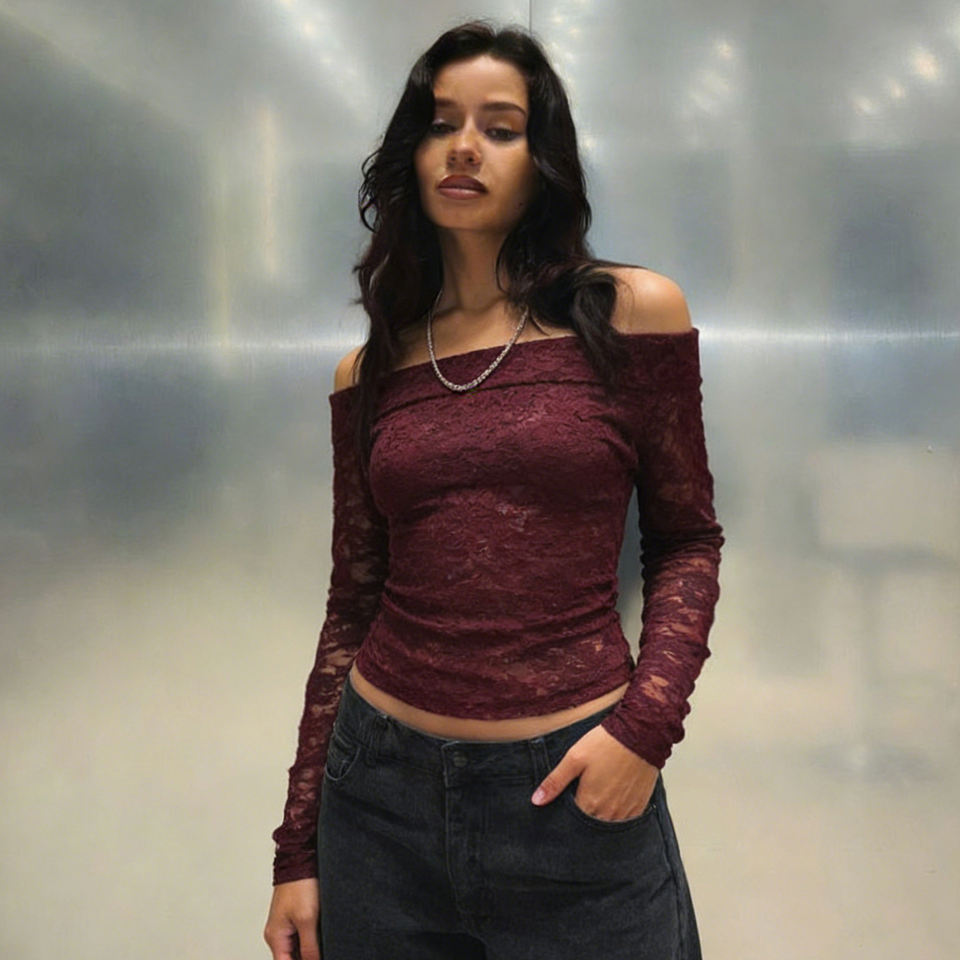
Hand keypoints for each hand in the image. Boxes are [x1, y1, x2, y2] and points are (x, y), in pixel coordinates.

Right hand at [263, 878, 321, 959]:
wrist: (299, 860)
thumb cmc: (299, 884)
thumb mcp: (307, 920)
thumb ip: (309, 947)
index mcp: (275, 937)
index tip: (317, 959)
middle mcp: (276, 933)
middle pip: (289, 958)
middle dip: (306, 958)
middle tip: (320, 951)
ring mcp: (283, 925)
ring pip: (295, 949)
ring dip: (308, 950)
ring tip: (321, 943)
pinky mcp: (291, 917)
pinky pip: (299, 937)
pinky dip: (308, 940)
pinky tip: (319, 935)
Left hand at [531, 723, 658, 820]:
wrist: (639, 734)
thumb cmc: (605, 744)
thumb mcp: (574, 758)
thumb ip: (555, 782)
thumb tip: (536, 801)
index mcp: (590, 803)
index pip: (573, 820)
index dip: (568, 810)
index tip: (568, 798)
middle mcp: (609, 813)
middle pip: (591, 823)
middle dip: (585, 813)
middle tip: (585, 792)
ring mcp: (626, 812)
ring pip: (608, 823)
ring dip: (602, 813)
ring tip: (600, 792)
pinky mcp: (640, 806)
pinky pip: (625, 819)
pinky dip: (618, 812)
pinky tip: (615, 795)